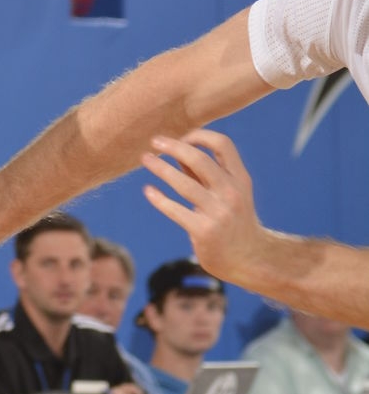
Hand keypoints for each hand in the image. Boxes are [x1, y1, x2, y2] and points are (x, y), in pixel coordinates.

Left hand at [140, 130, 266, 281]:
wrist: (248, 257)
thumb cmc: (233, 221)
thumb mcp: (227, 193)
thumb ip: (204, 174)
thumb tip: (177, 150)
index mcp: (240, 179)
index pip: (223, 145)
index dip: (199, 136)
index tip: (180, 137)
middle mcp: (232, 192)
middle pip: (200, 158)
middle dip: (174, 146)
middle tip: (154, 142)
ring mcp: (219, 212)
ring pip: (184, 183)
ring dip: (160, 167)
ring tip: (145, 159)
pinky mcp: (204, 231)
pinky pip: (176, 210)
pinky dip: (159, 198)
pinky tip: (148, 190)